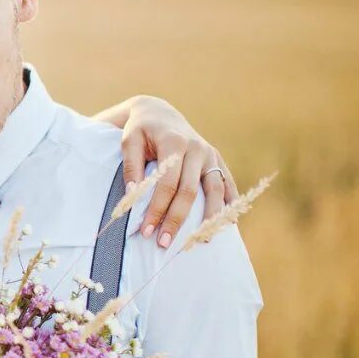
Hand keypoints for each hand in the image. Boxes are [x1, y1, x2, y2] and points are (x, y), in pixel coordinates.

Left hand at [116, 96, 238, 247]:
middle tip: (164, 243)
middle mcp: (197, 148)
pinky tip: (229, 222)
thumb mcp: (128, 142)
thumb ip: (131, 167)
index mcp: (174, 142)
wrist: (160, 114)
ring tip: (203, 240)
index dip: (157, 209)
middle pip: (189, 191)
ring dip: (209, 217)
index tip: (146, 231)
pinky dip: (230, 202)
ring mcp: (210, 154)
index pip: (167, 184)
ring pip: (214, 189)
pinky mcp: (217, 159)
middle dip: (176, 219)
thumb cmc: (140, 131)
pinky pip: (227, 183)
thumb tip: (132, 195)